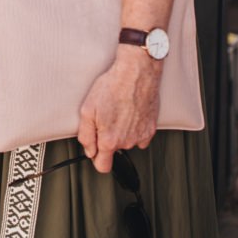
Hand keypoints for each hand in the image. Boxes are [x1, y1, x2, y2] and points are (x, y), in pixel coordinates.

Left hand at [77, 47, 162, 173]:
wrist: (137, 71)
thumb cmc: (113, 86)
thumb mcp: (87, 109)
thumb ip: (86, 136)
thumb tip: (89, 150)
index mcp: (109, 140)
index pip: (102, 166)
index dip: (97, 159)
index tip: (96, 151)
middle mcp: (127, 141)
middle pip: (114, 151)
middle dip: (109, 139)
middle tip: (107, 119)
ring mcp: (140, 135)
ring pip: (128, 143)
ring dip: (123, 133)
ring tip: (120, 112)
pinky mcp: (151, 127)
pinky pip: (140, 136)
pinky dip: (136, 129)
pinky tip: (131, 114)